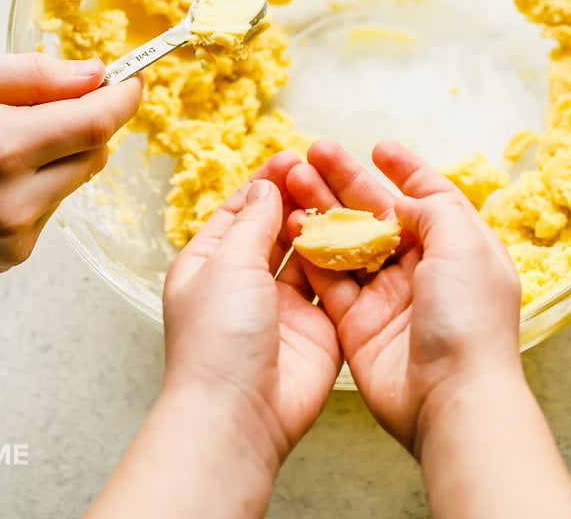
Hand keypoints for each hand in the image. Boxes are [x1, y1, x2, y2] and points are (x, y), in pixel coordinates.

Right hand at [0, 52, 139, 289]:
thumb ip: (32, 76)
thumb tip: (95, 75)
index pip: (94, 125)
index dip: (122, 99)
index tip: (132, 79)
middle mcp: (12, 203)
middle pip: (93, 154)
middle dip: (84, 123)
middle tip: (46, 104)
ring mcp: (11, 238)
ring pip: (74, 182)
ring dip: (56, 157)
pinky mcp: (9, 258)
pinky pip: (49, 209)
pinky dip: (35, 188)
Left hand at [87, 154, 342, 518]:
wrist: (240, 413)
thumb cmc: (217, 339)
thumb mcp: (227, 264)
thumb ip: (252, 222)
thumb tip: (267, 187)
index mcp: (209, 265)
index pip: (239, 213)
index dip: (265, 184)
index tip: (292, 157)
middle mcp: (246, 284)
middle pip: (276, 230)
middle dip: (297, 199)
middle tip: (325, 169)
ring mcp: (283, 307)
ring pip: (309, 255)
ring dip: (324, 226)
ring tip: (346, 195)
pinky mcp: (318, 329)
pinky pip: (335, 287)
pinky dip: (346, 262)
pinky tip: (361, 234)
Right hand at [285, 139, 522, 451]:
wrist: (451, 398)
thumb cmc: (469, 319)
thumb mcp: (465, 247)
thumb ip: (435, 210)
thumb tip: (405, 200)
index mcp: (459, 249)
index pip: (431, 198)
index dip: (406, 171)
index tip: (378, 147)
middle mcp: (424, 270)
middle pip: (379, 213)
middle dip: (348, 180)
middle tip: (315, 150)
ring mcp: (388, 297)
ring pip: (349, 241)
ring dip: (322, 207)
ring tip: (293, 176)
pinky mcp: (357, 323)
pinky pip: (329, 279)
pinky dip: (310, 250)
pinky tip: (290, 222)